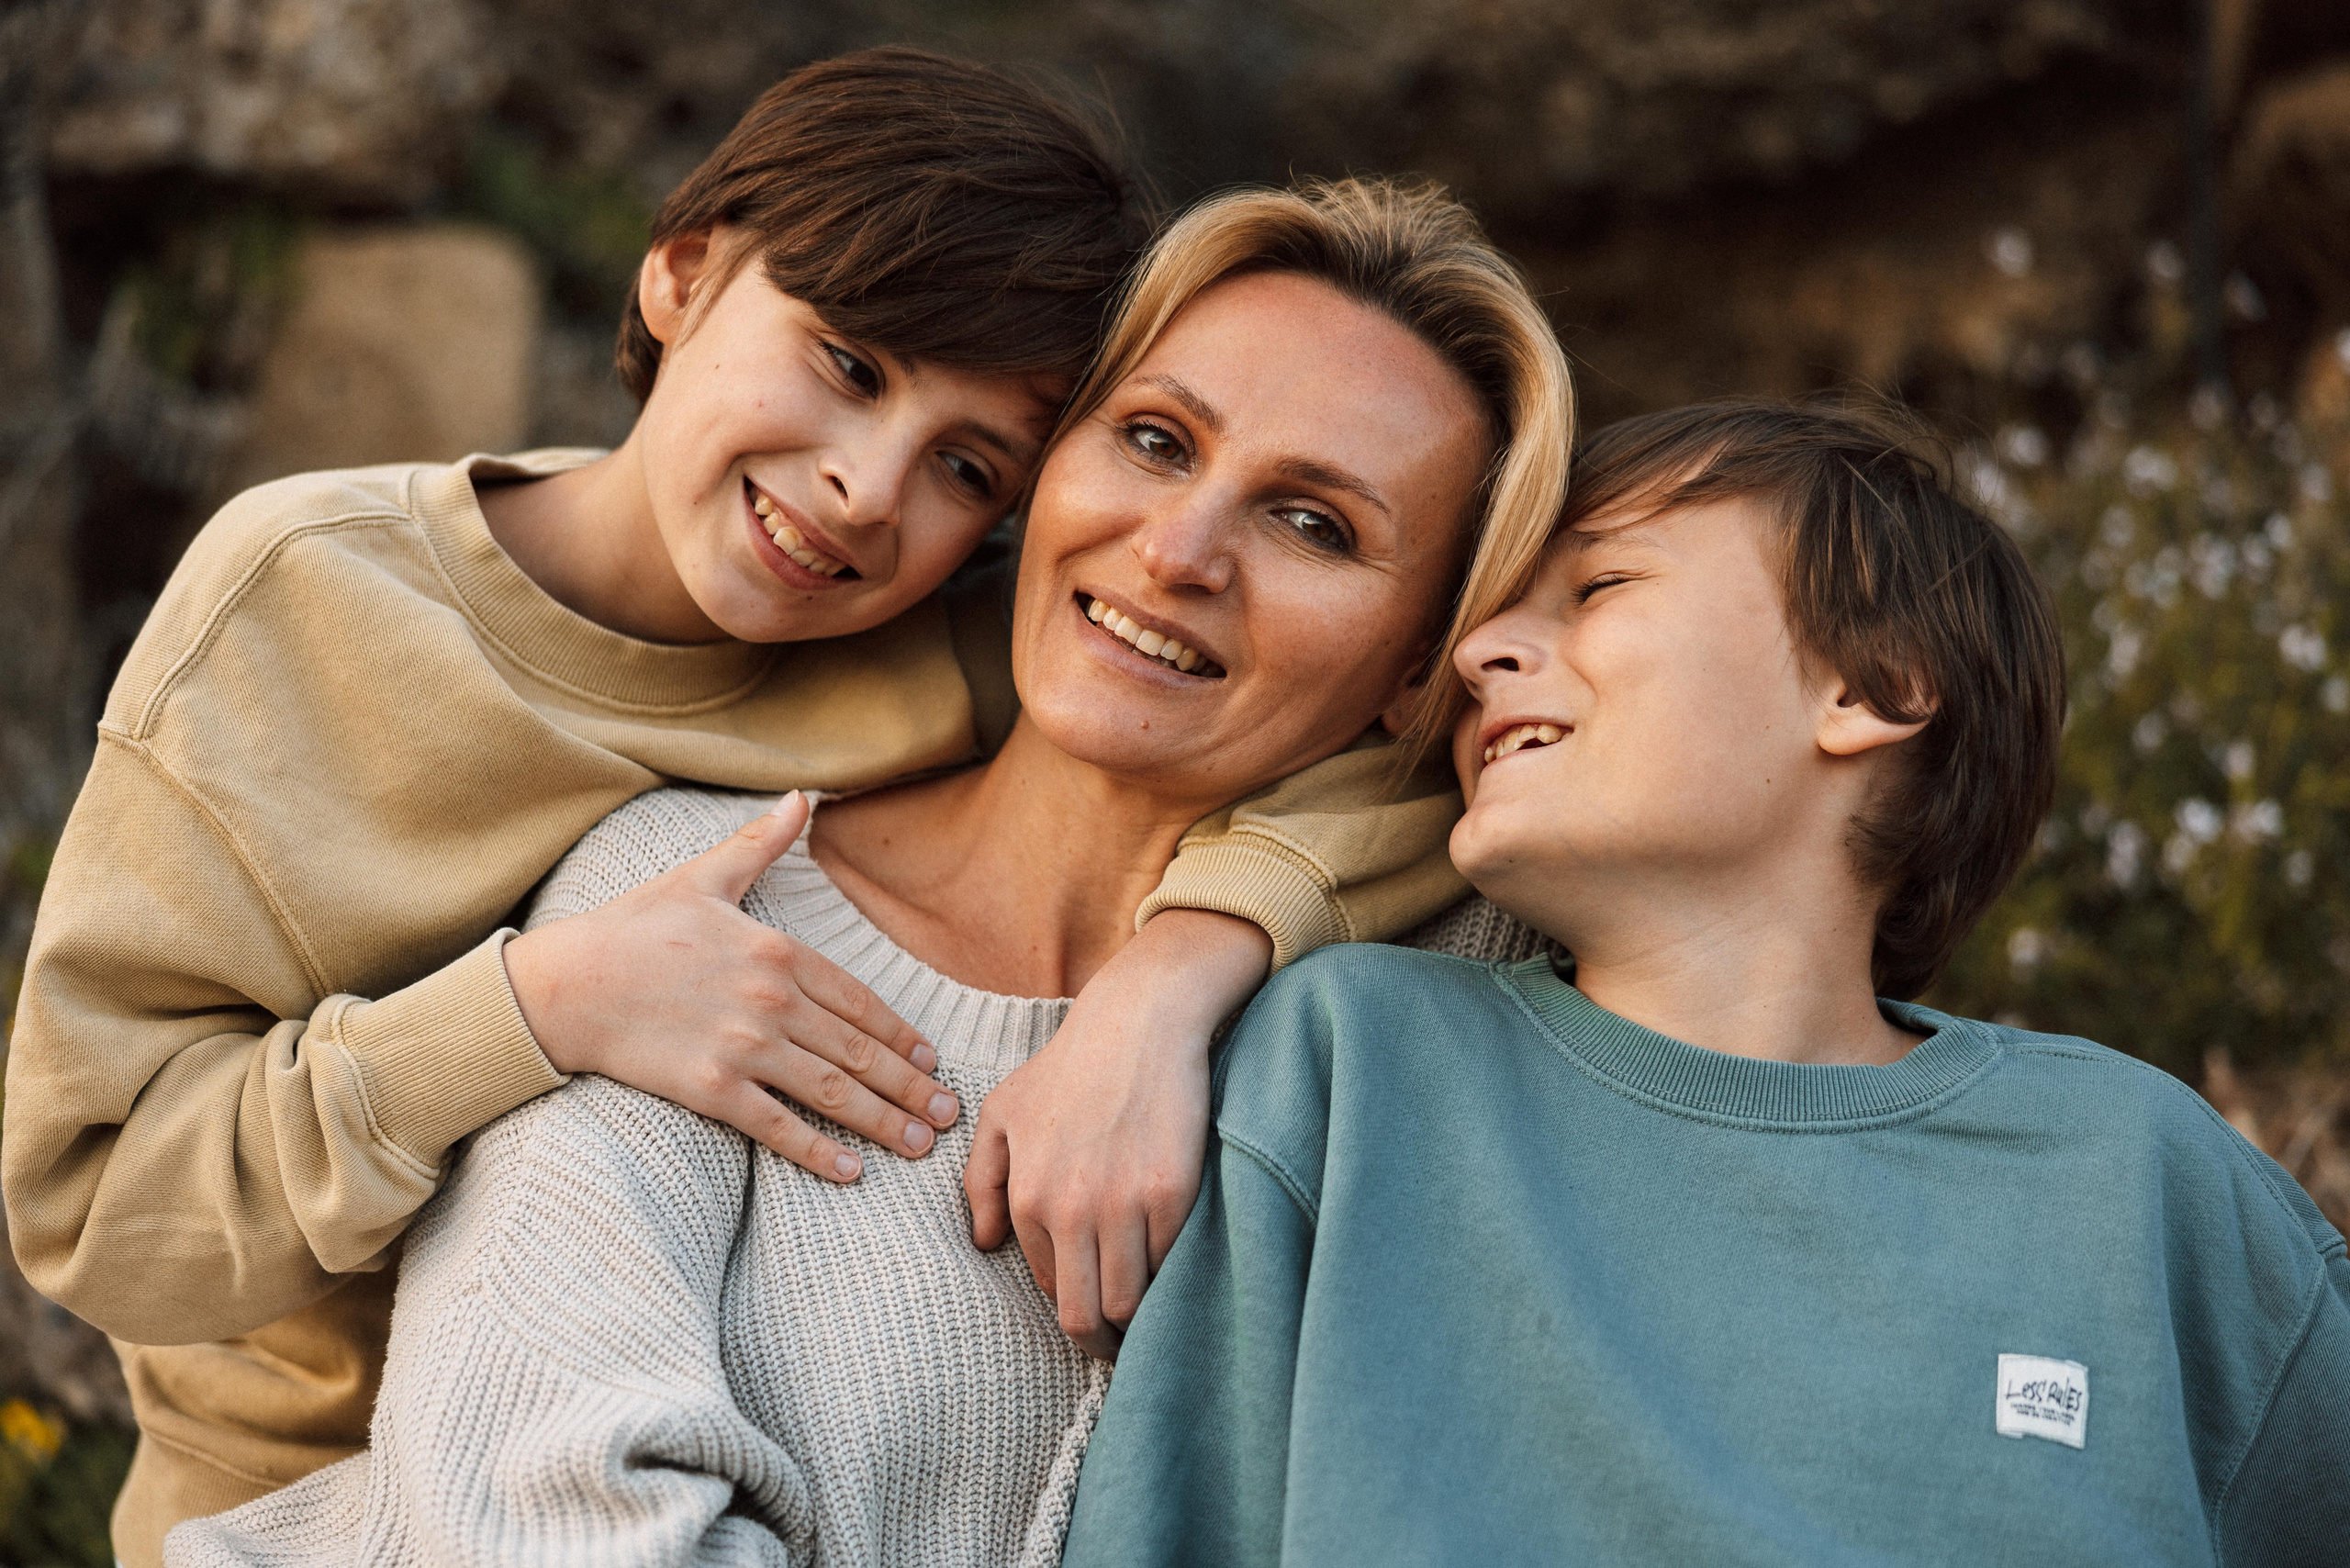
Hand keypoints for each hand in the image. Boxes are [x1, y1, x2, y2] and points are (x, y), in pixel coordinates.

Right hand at [503, 792, 958, 1181]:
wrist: (562, 984)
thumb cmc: (631, 928)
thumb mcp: (703, 876)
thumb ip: (761, 842)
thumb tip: (803, 796)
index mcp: (777, 951)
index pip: (859, 1001)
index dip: (900, 1035)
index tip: (930, 1060)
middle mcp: (771, 1000)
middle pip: (857, 1051)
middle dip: (909, 1087)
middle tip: (948, 1115)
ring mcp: (743, 1047)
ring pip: (831, 1090)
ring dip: (883, 1120)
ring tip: (919, 1144)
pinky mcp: (711, 1088)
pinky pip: (777, 1125)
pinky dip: (818, 1151)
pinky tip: (852, 1172)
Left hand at [964, 908, 1272, 1358]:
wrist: (1139, 1022)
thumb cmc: (1067, 1066)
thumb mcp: (1002, 1113)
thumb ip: (982, 1182)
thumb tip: (986, 1243)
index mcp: (1031, 1196)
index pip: (1050, 1288)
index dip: (1071, 1306)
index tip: (1088, 1309)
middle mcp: (1074, 1209)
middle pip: (1088, 1315)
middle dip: (1101, 1341)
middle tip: (1116, 1343)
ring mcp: (1126, 1203)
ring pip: (1133, 1302)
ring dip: (1138, 1318)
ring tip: (1146, 1317)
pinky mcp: (1175, 1192)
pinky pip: (1172, 1262)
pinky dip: (1171, 1274)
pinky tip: (1172, 1267)